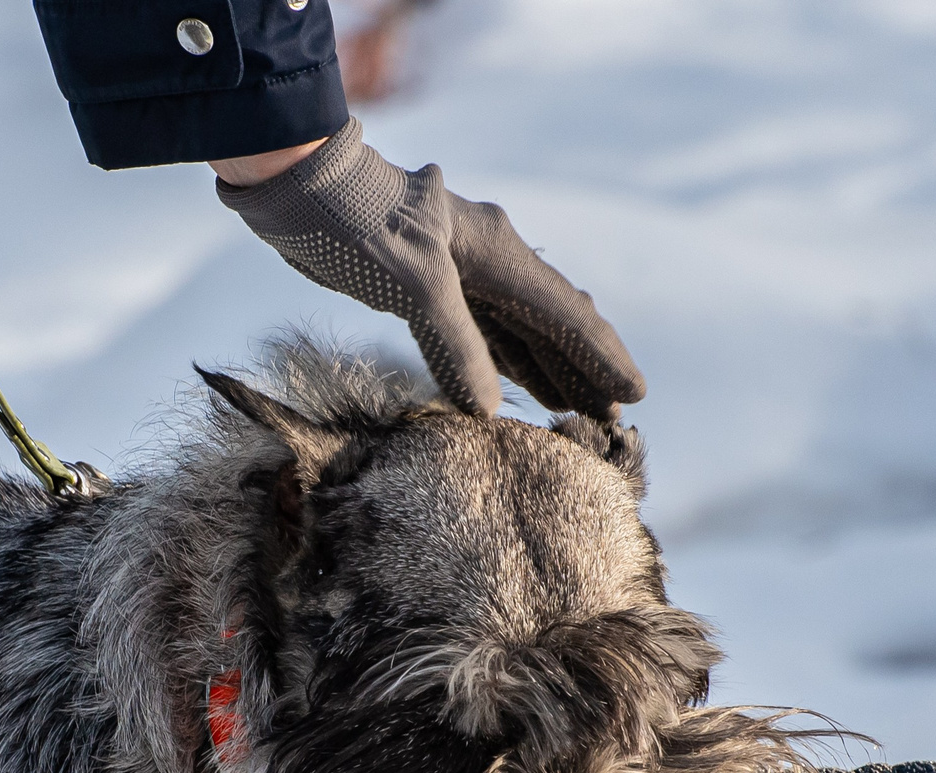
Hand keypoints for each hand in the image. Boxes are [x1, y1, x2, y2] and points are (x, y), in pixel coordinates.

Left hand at [216, 119, 643, 417]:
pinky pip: (486, 329)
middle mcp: (490, 259)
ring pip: (521, 328)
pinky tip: (521, 388)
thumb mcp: (410, 284)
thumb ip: (455, 345)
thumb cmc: (354, 224)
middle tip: (614, 421)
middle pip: (552, 323)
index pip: (565, 313)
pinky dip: (509, 361)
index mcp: (497, 252)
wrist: (300, 187)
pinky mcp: (431, 285)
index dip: (602, 357)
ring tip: (580, 413)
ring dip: (551, 370)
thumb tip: (489, 410)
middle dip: (585, 370)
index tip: (635, 395)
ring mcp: (462, 271)